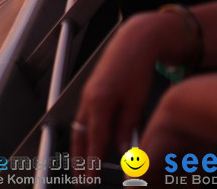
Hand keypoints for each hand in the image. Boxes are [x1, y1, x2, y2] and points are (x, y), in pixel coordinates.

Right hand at [72, 13, 179, 171]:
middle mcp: (88, 99)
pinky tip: (87, 143)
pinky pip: (82, 118)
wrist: (133, 42)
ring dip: (79, 149)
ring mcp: (86, 95)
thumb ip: (126, 127)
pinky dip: (82, 134)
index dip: (92, 163)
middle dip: (79, 161)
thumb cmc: (137, 69)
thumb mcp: (136, 101)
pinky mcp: (90, 91)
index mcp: (99, 103)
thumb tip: (122, 150)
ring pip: (78, 128)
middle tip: (80, 181)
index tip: (90, 181)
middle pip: (79, 137)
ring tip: (80, 168)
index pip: (95, 141)